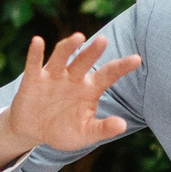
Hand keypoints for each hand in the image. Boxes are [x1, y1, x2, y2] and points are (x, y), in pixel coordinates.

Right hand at [0, 33, 143, 167]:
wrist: (34, 131)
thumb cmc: (63, 130)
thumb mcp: (85, 134)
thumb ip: (102, 129)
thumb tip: (122, 125)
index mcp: (90, 89)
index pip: (108, 75)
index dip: (122, 67)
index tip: (137, 59)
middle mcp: (74, 77)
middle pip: (85, 60)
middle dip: (93, 51)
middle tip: (103, 40)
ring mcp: (54, 76)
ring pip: (62, 57)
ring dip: (69, 47)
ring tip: (78, 37)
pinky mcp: (33, 79)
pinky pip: (35, 64)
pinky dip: (35, 53)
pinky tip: (37, 41)